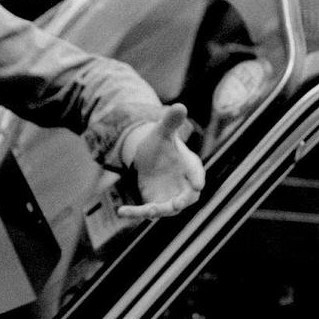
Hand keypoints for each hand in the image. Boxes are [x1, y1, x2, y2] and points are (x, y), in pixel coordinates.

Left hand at [115, 104, 205, 218]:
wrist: (149, 156)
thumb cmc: (161, 143)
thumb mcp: (162, 131)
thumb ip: (171, 122)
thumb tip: (179, 105)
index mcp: (189, 166)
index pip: (196, 173)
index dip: (197, 178)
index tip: (197, 185)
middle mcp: (183, 185)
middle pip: (187, 197)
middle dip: (182, 202)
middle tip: (175, 205)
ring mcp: (170, 196)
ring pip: (166, 209)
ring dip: (157, 211)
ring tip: (147, 211)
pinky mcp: (155, 203)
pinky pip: (147, 211)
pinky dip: (135, 213)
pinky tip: (121, 211)